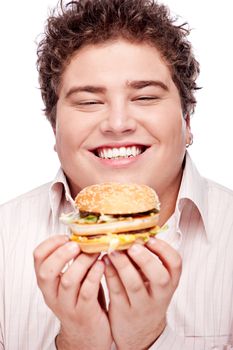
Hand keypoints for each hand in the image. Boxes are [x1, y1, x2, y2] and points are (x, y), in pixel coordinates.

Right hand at [33, 235, 111, 349]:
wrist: (89, 334)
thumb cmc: (82, 300)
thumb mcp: (72, 280)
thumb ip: (74, 261)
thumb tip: (84, 233)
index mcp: (48, 282)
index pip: (38, 257)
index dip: (51, 243)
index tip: (67, 236)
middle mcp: (52, 294)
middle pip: (47, 271)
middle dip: (62, 254)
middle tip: (77, 245)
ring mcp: (67, 305)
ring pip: (69, 280)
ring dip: (83, 262)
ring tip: (95, 253)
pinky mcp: (84, 313)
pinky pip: (87, 291)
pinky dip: (95, 275)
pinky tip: (102, 265)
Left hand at [103, 238, 181, 349]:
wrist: (141, 332)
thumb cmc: (148, 296)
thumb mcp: (157, 282)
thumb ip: (150, 260)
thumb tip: (135, 230)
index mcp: (170, 282)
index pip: (175, 264)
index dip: (164, 249)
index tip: (151, 239)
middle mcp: (159, 295)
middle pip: (159, 277)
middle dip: (145, 259)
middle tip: (132, 246)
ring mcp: (141, 305)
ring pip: (134, 285)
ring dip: (123, 265)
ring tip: (113, 250)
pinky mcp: (123, 311)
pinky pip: (116, 290)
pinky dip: (110, 274)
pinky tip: (104, 261)